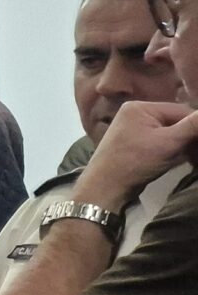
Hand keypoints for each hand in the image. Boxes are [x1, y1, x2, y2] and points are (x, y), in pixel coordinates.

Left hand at [75, 100, 197, 209]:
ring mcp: (134, 129)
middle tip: (197, 152)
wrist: (105, 187)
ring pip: (170, 133)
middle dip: (190, 136)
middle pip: (176, 121)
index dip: (197, 125)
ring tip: (192, 157)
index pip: (181, 111)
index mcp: (141, 107)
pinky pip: (161, 142)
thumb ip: (192, 127)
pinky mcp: (136, 144)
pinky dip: (173, 150)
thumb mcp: (168, 143)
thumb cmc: (135, 162)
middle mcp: (136, 114)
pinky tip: (182, 159)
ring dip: (183, 145)